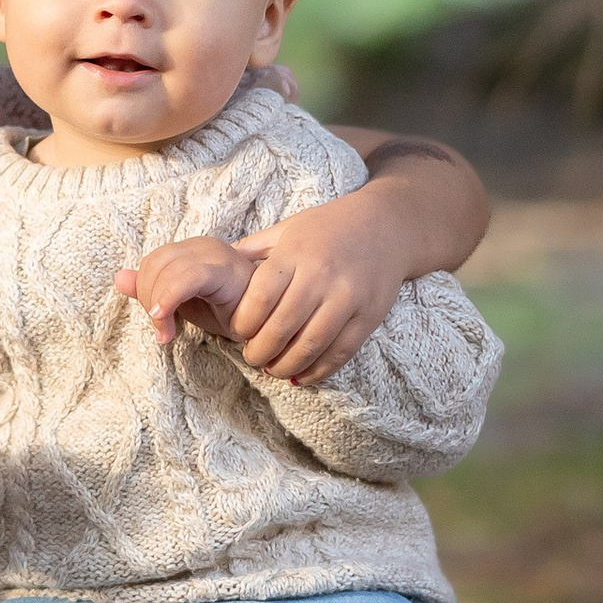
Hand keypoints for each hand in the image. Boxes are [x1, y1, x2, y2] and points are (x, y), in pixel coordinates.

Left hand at [119, 237, 261, 347]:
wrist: (269, 326)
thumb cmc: (230, 313)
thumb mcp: (183, 304)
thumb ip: (151, 291)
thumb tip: (119, 278)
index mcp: (191, 250)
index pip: (151, 262)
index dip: (144, 292)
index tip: (157, 323)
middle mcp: (202, 245)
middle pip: (154, 263)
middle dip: (149, 300)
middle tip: (162, 331)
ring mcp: (216, 254)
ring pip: (166, 270)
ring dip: (159, 306)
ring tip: (167, 334)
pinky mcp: (226, 269)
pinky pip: (188, 277)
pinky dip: (169, 298)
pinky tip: (166, 321)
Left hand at [223, 202, 412, 382]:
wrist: (388, 225)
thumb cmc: (329, 227)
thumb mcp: (288, 228)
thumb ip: (253, 249)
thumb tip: (213, 266)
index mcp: (296, 254)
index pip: (261, 296)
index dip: (244, 322)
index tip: (237, 332)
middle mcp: (322, 276)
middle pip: (282, 326)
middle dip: (260, 350)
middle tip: (251, 357)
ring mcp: (349, 297)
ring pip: (311, 345)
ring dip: (286, 365)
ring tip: (273, 369)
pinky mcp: (369, 316)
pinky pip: (341, 352)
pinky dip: (319, 371)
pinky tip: (302, 377)